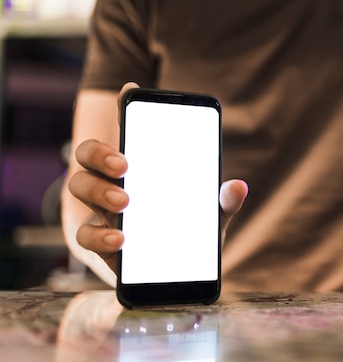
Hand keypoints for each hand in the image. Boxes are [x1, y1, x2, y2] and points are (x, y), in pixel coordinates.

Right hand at [67, 83, 247, 274]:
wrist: (180, 278)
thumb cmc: (191, 236)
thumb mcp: (212, 216)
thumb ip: (224, 202)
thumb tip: (238, 186)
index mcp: (143, 170)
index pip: (130, 131)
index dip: (127, 107)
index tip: (132, 88)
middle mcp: (117, 184)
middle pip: (89, 155)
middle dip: (100, 154)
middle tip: (125, 165)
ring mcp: (104, 212)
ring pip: (80, 187)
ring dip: (98, 191)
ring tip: (125, 203)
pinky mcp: (102, 243)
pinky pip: (85, 235)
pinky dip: (99, 236)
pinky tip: (121, 239)